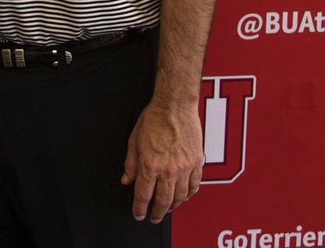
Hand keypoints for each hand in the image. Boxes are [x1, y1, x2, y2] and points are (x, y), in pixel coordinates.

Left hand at [121, 100, 203, 223]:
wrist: (174, 106)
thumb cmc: (154, 119)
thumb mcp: (134, 141)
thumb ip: (131, 164)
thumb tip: (127, 180)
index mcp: (150, 164)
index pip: (143, 195)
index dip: (140, 208)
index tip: (138, 214)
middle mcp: (169, 169)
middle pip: (163, 201)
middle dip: (157, 213)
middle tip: (153, 218)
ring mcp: (185, 167)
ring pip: (180, 197)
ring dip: (173, 206)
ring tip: (167, 209)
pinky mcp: (197, 163)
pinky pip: (195, 186)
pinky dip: (189, 195)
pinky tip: (183, 196)